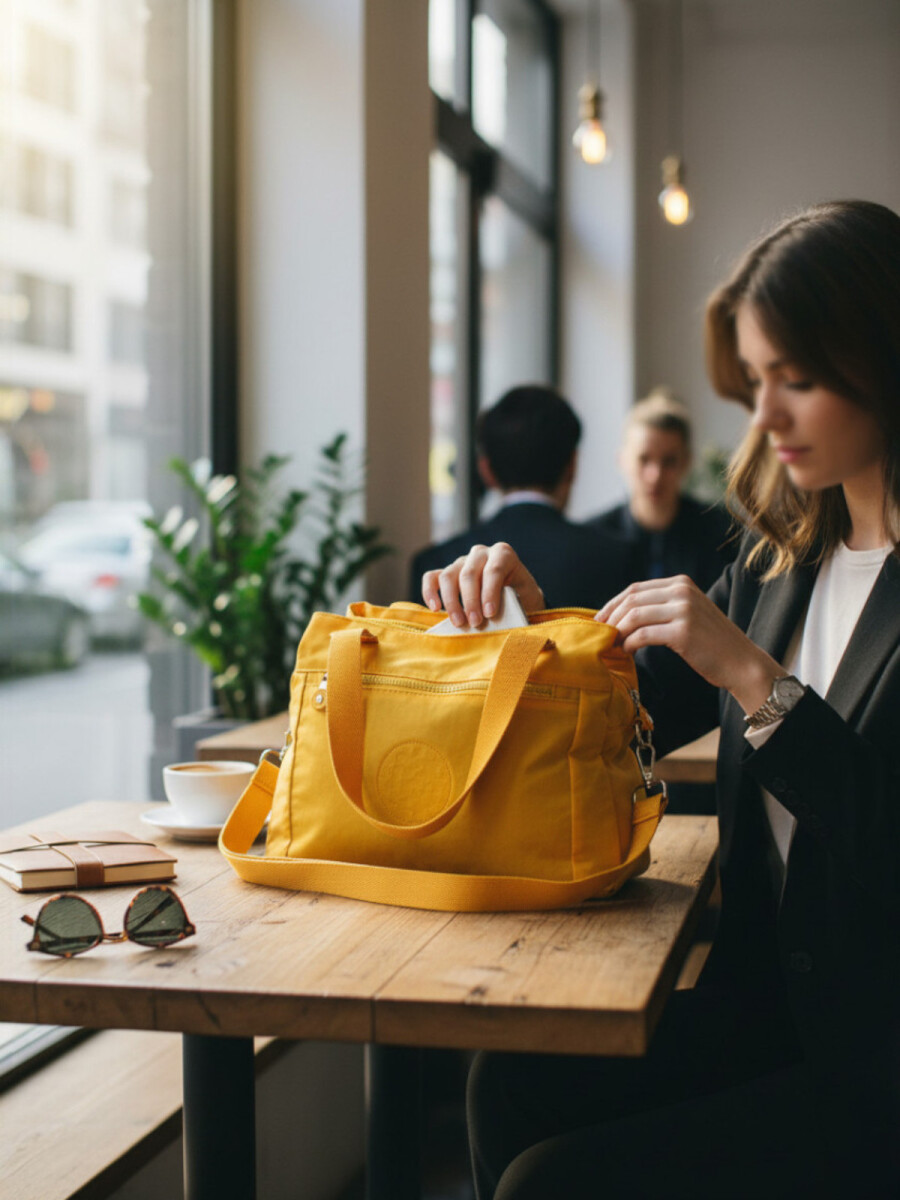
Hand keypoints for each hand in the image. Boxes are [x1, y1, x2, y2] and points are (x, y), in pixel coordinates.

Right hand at [420, 542, 545, 628]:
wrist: (517, 597)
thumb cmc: (522, 599)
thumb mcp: (526, 599)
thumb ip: (514, 605)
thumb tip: (498, 620)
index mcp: (503, 554)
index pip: (493, 570)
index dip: (490, 592)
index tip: (490, 613)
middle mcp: (480, 554)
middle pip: (469, 574)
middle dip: (471, 601)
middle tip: (475, 623)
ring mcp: (461, 562)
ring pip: (449, 576)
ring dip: (452, 602)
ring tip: (459, 623)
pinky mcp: (447, 573)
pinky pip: (432, 578)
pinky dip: (430, 592)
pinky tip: (435, 608)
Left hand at [597, 575, 780, 715]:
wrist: (741, 662)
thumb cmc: (710, 644)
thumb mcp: (688, 614)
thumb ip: (662, 607)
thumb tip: (622, 614)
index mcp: (681, 583)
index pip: (635, 589)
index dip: (613, 604)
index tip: (600, 620)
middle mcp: (682, 591)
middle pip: (631, 600)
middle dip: (610, 618)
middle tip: (599, 634)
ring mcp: (684, 610)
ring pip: (634, 616)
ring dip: (618, 632)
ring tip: (613, 645)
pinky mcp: (683, 631)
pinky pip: (643, 634)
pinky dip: (629, 644)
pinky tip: (627, 652)